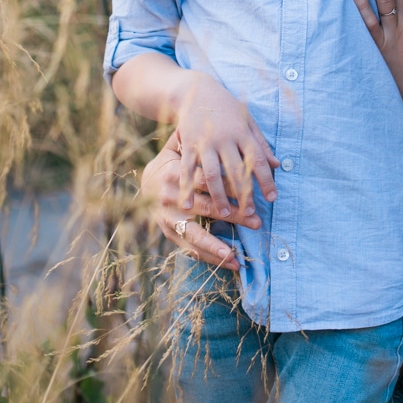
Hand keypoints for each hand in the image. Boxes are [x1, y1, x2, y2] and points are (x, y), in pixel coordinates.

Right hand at [140, 131, 261, 269]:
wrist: (145, 178)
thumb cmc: (177, 159)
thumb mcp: (186, 146)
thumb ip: (209, 144)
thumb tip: (234, 140)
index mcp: (174, 171)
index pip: (205, 180)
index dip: (228, 187)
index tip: (251, 193)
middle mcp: (169, 196)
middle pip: (205, 207)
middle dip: (233, 215)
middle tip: (256, 220)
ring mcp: (167, 217)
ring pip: (195, 234)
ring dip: (217, 246)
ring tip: (236, 256)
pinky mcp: (167, 232)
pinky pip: (189, 247)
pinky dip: (209, 256)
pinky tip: (229, 262)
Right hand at [175, 72, 279, 215]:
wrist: (197, 90)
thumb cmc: (227, 107)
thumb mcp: (247, 120)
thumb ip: (260, 143)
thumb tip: (276, 164)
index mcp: (242, 133)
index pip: (257, 159)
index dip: (266, 179)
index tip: (273, 197)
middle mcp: (224, 139)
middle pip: (236, 170)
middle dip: (244, 193)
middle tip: (250, 213)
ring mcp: (205, 142)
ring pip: (213, 173)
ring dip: (219, 195)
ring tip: (225, 214)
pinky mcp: (187, 145)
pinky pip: (187, 169)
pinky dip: (187, 187)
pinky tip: (186, 204)